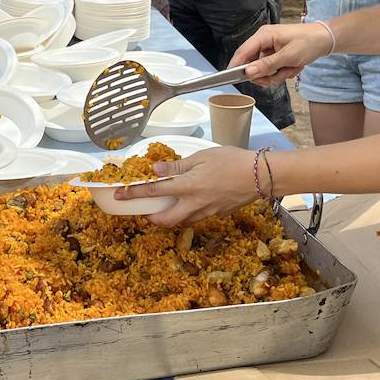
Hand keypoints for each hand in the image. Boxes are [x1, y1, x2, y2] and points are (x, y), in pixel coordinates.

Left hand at [112, 146, 260, 226]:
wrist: (261, 176)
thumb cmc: (232, 160)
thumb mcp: (202, 157)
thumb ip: (177, 166)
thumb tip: (156, 170)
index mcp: (188, 187)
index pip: (154, 192)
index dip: (134, 194)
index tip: (119, 194)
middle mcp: (195, 204)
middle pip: (165, 220)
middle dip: (151, 218)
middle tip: (144, 210)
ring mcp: (207, 212)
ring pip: (181, 221)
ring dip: (168, 217)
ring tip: (164, 205)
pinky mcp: (217, 214)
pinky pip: (196, 217)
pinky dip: (186, 213)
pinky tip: (188, 202)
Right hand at [231, 21, 335, 85]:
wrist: (324, 40)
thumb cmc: (308, 42)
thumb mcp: (288, 56)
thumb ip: (266, 65)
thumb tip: (248, 72)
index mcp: (263, 36)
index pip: (243, 51)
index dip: (236, 65)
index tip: (231, 77)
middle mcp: (264, 41)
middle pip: (253, 64)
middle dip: (266, 74)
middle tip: (278, 76)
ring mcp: (269, 48)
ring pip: (263, 69)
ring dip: (277, 74)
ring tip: (291, 69)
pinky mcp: (276, 54)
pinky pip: (272, 68)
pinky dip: (282, 72)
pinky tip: (293, 67)